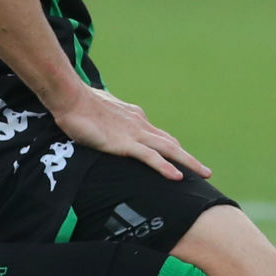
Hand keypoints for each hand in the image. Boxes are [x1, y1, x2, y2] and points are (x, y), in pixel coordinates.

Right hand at [50, 87, 209, 181]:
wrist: (70, 97)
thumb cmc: (79, 103)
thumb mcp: (98, 112)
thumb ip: (106, 119)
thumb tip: (102, 122)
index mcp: (134, 117)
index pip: (159, 135)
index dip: (172, 148)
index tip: (182, 158)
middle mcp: (140, 124)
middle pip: (170, 143)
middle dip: (189, 158)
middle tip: (205, 171)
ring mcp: (134, 133)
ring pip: (168, 149)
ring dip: (188, 162)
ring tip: (205, 174)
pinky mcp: (124, 143)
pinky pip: (150, 157)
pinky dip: (165, 167)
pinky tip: (177, 177)